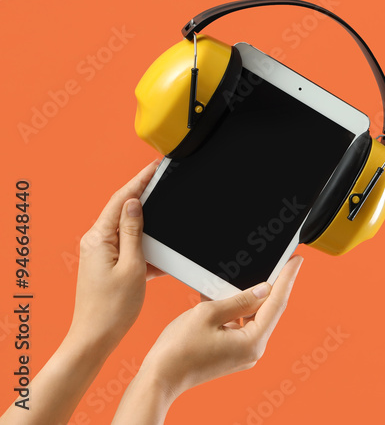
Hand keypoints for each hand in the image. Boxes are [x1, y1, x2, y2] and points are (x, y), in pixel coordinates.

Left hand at [68, 160, 161, 350]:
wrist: (96, 337)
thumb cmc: (113, 308)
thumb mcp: (132, 265)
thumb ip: (134, 231)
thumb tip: (135, 203)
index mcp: (99, 238)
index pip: (121, 199)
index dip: (140, 180)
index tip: (155, 166)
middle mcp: (96, 242)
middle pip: (124, 211)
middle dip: (145, 196)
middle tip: (164, 182)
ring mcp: (101, 254)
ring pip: (129, 229)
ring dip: (148, 225)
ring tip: (167, 215)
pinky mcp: (107, 265)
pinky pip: (130, 247)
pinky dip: (146, 247)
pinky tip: (161, 254)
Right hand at [137, 255, 303, 399]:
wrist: (159, 378)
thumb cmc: (178, 350)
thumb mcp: (209, 314)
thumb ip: (240, 299)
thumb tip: (264, 289)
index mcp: (252, 342)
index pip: (277, 303)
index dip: (287, 278)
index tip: (297, 260)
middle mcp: (253, 351)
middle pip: (268, 310)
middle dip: (268, 286)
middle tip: (275, 263)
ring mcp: (243, 354)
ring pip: (254, 317)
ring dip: (247, 299)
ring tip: (237, 281)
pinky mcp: (233, 354)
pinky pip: (242, 326)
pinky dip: (236, 311)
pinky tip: (224, 299)